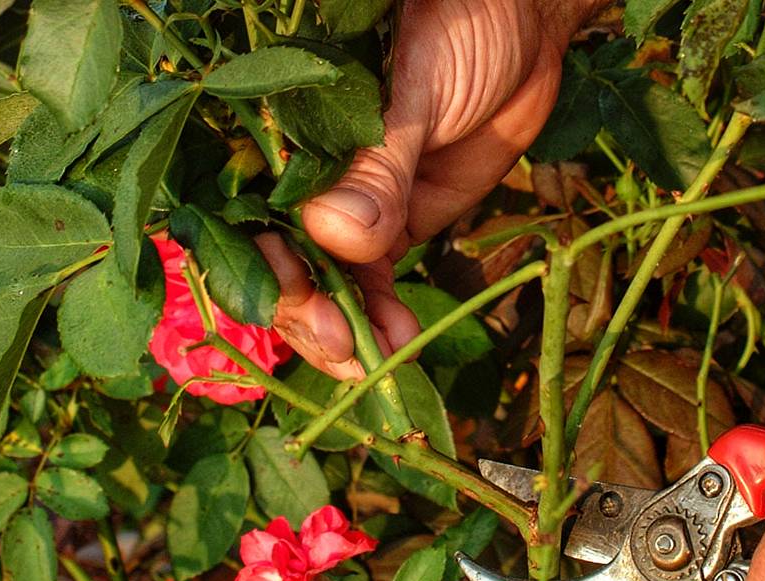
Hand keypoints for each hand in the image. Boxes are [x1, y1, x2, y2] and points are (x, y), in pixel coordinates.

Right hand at [261, 0, 604, 378]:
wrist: (523, 32)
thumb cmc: (457, 32)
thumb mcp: (414, 94)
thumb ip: (376, 167)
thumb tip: (336, 237)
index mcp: (277, 128)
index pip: (241, 204)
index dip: (258, 258)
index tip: (293, 293)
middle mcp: (298, 175)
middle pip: (275, 258)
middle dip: (300, 310)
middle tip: (338, 343)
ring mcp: (344, 207)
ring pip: (322, 284)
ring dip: (339, 330)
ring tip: (368, 364)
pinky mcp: (388, 227)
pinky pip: (373, 285)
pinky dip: (381, 320)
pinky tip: (397, 345)